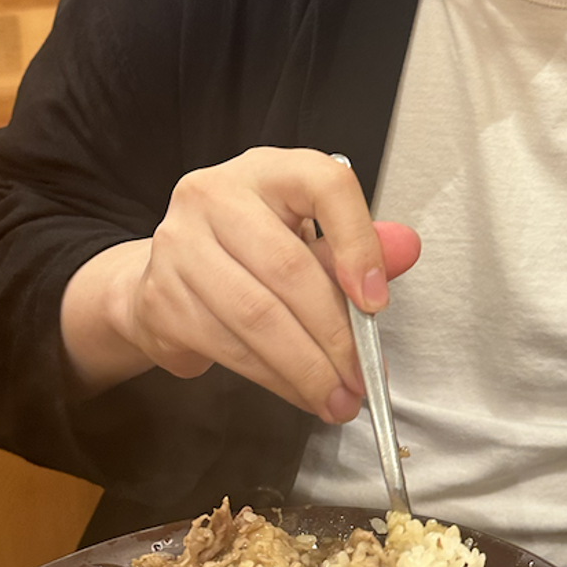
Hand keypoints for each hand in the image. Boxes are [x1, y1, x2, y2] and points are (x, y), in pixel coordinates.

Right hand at [61, 148, 419, 417]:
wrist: (166, 273)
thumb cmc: (248, 249)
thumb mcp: (305, 233)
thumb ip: (359, 243)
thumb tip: (406, 248)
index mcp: (266, 170)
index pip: (324, 186)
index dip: (357, 243)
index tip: (376, 302)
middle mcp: (215, 196)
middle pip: (288, 268)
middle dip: (333, 336)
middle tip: (361, 377)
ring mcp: (179, 244)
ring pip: (256, 316)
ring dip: (304, 369)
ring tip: (336, 397)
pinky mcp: (160, 295)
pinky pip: (227, 346)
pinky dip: (271, 378)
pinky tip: (296, 390)